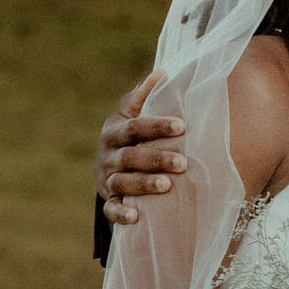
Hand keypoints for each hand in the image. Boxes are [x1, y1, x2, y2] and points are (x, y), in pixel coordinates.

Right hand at [98, 73, 187, 223]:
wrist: (106, 167)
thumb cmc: (128, 137)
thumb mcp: (130, 115)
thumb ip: (144, 96)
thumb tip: (163, 72)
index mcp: (114, 131)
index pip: (135, 127)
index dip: (156, 126)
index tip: (181, 126)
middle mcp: (108, 156)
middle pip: (130, 157)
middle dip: (156, 159)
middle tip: (183, 163)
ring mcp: (106, 180)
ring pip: (122, 183)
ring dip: (143, 184)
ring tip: (167, 185)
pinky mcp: (108, 201)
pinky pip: (111, 210)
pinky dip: (121, 214)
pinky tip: (136, 216)